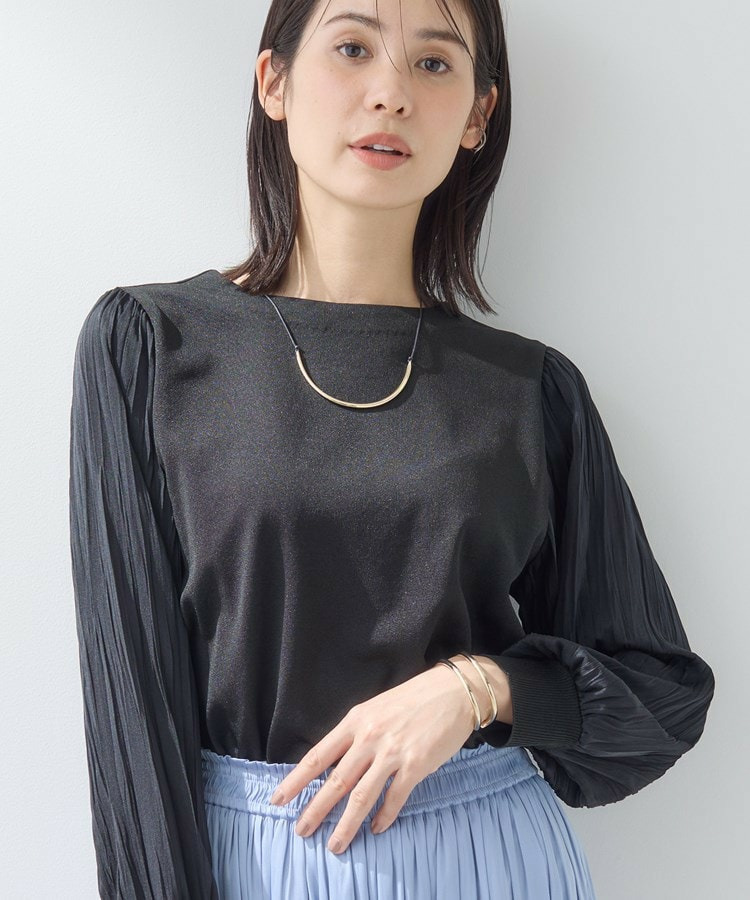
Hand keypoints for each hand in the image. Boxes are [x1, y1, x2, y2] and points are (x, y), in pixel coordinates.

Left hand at [269, 659, 505, 854]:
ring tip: (335, 845)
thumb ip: (356, 734)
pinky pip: (394, 798)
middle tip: (300, 831)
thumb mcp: (376, 709)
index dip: (296, 780)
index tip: (278, 798)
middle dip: (315, 810)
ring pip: (362, 796)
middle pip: (336, 781)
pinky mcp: (416, 765)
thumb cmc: (413, 699)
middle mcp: (370, 737)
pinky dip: (384, 817)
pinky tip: (376, 829)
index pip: (318, 755)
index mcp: (356, 721)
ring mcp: (393, 752)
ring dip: (347, 825)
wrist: (454, 692)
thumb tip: (336, 764)